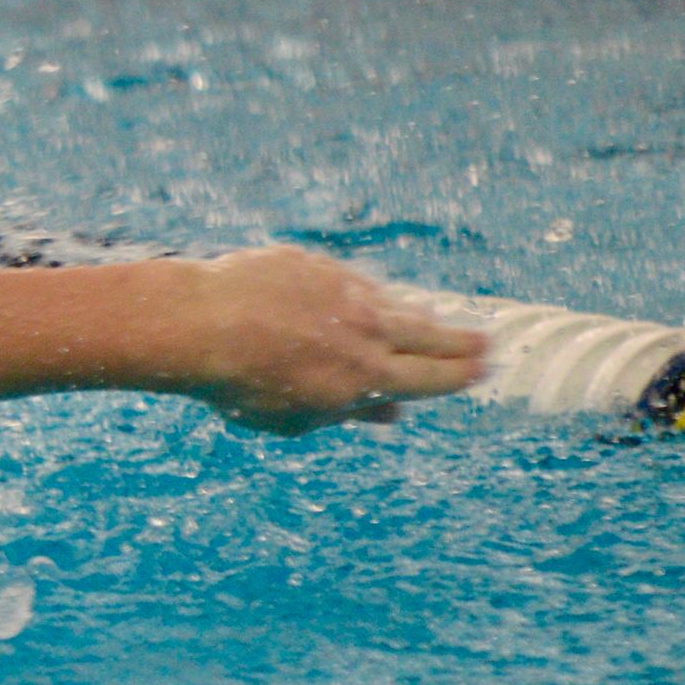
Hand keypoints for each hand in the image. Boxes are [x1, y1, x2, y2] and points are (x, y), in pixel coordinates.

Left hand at [165, 247, 488, 434]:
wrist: (198, 323)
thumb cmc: (237, 384)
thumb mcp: (293, 418)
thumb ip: (348, 413)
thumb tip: (391, 412)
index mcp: (365, 379)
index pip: (432, 378)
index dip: (461, 375)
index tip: (483, 371)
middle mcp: (367, 333)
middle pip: (430, 336)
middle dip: (462, 342)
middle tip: (486, 344)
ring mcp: (347, 294)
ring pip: (398, 305)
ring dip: (424, 316)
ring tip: (440, 323)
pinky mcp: (322, 266)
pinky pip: (360, 283)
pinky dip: (376, 296)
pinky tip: (379, 300)